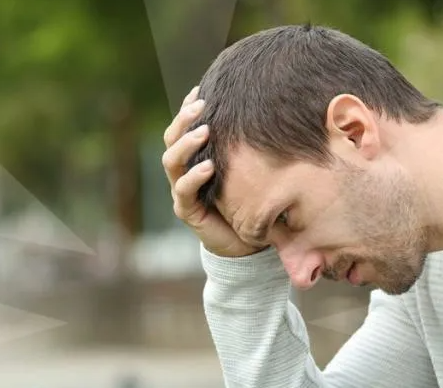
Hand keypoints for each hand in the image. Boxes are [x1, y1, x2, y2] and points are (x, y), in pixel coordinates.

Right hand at [162, 87, 259, 257]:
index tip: (200, 90)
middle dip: (184, 120)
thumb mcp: (250, 166)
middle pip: (172, 138)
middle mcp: (184, 171)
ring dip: (186, 145)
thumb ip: (249, 144)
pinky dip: (194, 178)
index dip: (187, 108)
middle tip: (201, 105)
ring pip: (171, 161)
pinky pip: (183, 191)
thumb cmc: (251, 199)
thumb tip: (271, 107)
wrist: (249, 242)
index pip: (184, 127)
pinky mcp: (187, 211)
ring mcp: (183, 191)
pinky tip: (209, 167)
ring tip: (204, 132)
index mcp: (195, 157)